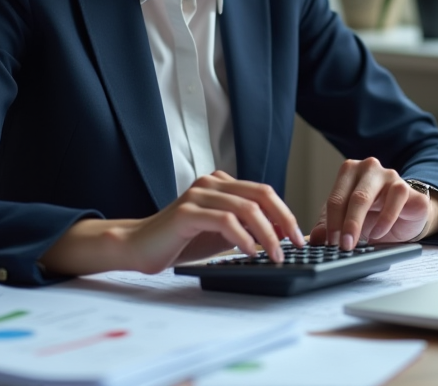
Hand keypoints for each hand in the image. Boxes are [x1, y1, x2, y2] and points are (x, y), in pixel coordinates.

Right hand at [40, 171, 304, 275]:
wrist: (139, 247)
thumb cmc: (180, 241)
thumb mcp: (222, 233)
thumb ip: (248, 228)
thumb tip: (282, 234)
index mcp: (222, 184)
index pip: (264, 192)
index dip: (285, 213)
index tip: (299, 237)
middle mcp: (212, 183)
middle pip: (261, 195)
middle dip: (283, 220)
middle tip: (294, 245)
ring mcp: (199, 194)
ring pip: (246, 208)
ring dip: (266, 234)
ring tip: (274, 255)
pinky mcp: (187, 212)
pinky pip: (224, 220)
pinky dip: (242, 237)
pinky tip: (249, 252)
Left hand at [308, 158, 431, 250]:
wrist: (405, 216)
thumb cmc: (374, 214)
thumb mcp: (347, 221)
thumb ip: (329, 227)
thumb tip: (314, 239)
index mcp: (350, 172)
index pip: (336, 198)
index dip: (332, 223)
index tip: (330, 243)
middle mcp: (369, 168)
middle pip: (354, 197)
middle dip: (347, 224)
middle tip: (343, 245)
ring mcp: (390, 176)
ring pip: (372, 196)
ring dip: (363, 222)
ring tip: (360, 242)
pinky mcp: (408, 188)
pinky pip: (396, 199)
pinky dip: (386, 219)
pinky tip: (379, 233)